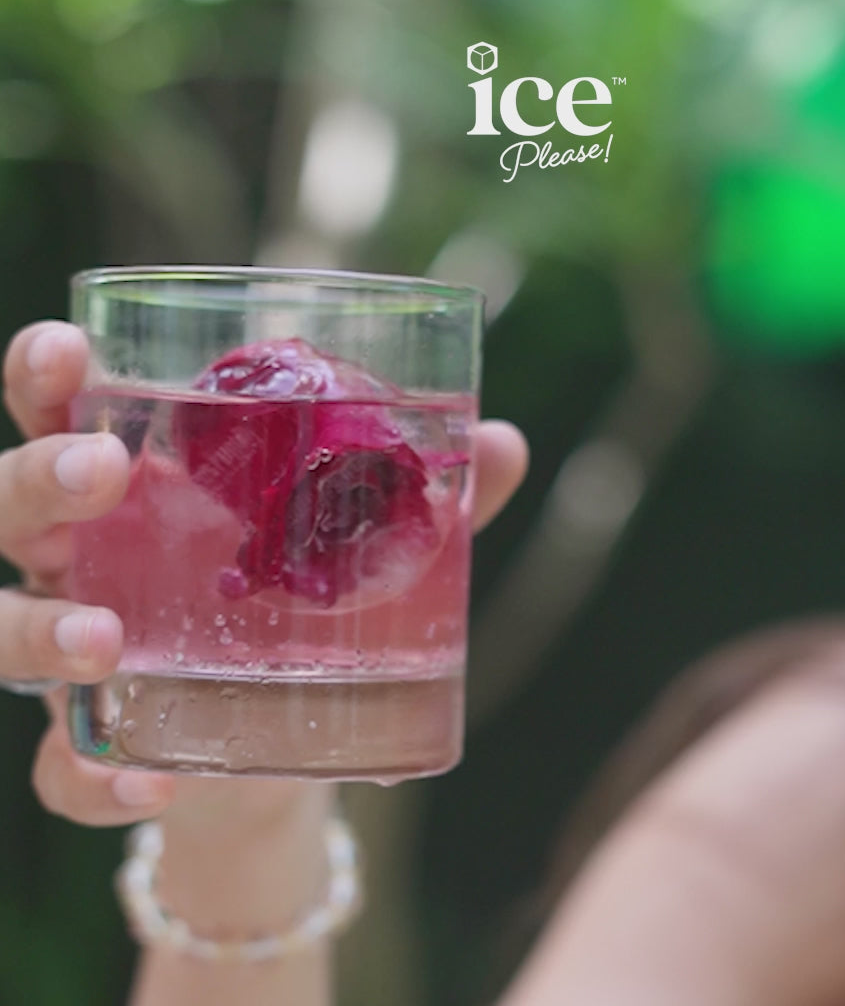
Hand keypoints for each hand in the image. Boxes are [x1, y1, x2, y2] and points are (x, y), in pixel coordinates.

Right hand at [1, 320, 528, 829]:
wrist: (285, 752)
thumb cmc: (302, 617)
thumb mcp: (357, 554)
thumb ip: (421, 503)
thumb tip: (503, 442)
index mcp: (138, 494)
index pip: (64, 416)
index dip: (46, 377)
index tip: (67, 348)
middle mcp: (84, 566)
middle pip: (8, 505)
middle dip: (37, 479)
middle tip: (104, 470)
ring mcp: (74, 659)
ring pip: (2, 632)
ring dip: (42, 629)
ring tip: (106, 638)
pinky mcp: (92, 752)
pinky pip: (60, 770)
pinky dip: (90, 778)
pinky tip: (142, 786)